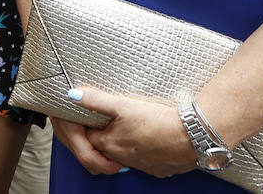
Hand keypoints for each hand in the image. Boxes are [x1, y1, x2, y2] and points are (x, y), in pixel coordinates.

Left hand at [62, 87, 196, 177]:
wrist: (190, 137)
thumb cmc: (156, 120)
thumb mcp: (122, 104)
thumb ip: (96, 100)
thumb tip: (73, 95)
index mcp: (110, 143)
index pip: (89, 137)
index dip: (88, 125)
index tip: (92, 117)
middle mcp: (122, 158)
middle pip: (105, 148)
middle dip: (104, 136)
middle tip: (110, 122)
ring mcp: (141, 165)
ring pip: (124, 156)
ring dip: (124, 144)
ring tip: (131, 129)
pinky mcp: (158, 168)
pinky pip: (145, 161)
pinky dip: (143, 151)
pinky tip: (150, 140)